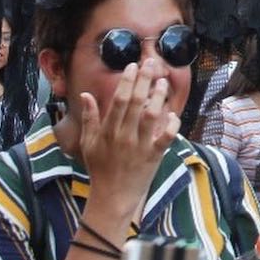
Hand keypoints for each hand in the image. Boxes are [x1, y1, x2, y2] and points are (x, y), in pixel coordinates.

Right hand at [79, 60, 180, 219]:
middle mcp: (124, 136)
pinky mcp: (154, 157)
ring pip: (151, 116)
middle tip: (150, 62)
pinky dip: (172, 125)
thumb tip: (85, 94)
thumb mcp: (88, 143)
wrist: (112, 198)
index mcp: (108, 131)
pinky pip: (166, 138)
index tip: (132, 66)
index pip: (118, 100)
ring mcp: (140, 146)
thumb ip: (89, 119)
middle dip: (144, 80)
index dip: (126, 81)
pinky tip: (173, 114)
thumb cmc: (100, 168)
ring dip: (158, 97)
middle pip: (136, 103)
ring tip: (162, 82)